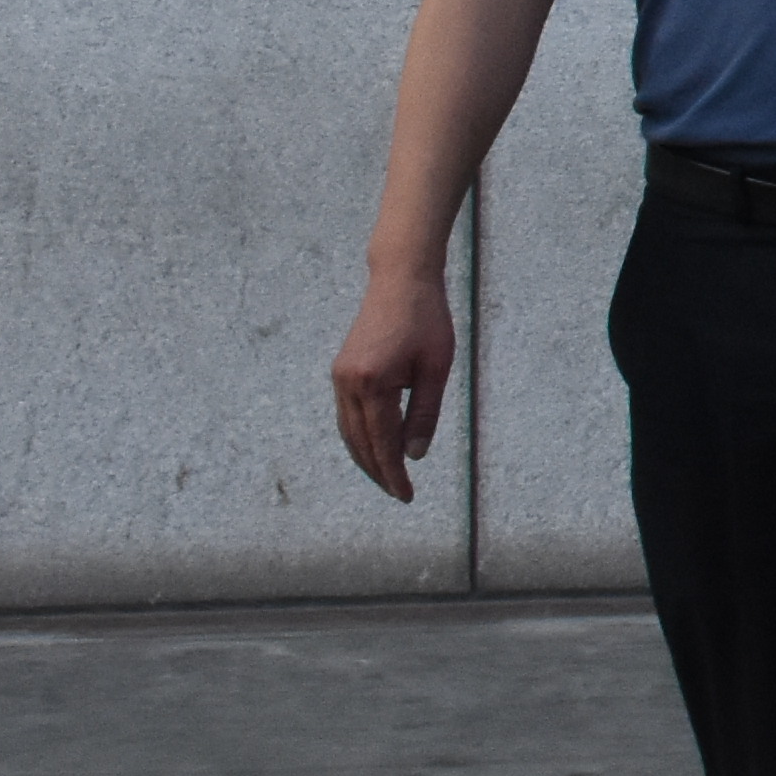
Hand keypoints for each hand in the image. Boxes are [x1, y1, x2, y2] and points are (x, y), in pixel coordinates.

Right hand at [328, 266, 457, 501]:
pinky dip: (359, 437)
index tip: (407, 495)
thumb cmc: (427, 320)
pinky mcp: (341, 371)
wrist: (401, 280)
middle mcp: (348, 383)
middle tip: (400, 494)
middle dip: (379, 471)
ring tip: (388, 478)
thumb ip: (424, 414)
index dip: (393, 473)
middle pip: (360, 443)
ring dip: (366, 458)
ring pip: (349, 432)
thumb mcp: (436, 369)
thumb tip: (414, 456)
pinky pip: (347, 416)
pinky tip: (375, 448)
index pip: (381, 443)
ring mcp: (340, 378)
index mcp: (372, 384)